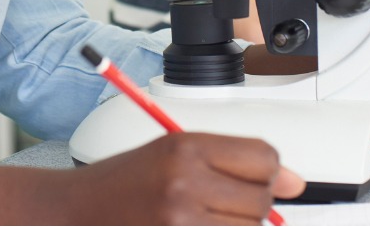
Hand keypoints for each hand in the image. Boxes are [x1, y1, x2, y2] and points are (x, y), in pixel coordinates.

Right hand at [66, 133, 303, 224]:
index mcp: (184, 147)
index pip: (264, 157)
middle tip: (218, 200)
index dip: (267, 170)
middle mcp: (186, 182)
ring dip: (235, 226)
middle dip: (250, 203)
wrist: (74, 212)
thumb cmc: (121, 182)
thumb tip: (295, 182)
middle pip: (262, 199)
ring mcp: (182, 221)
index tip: (255, 177)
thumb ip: (232, 161)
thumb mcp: (171, 153)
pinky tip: (196, 227)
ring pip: (250, 228)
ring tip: (203, 217)